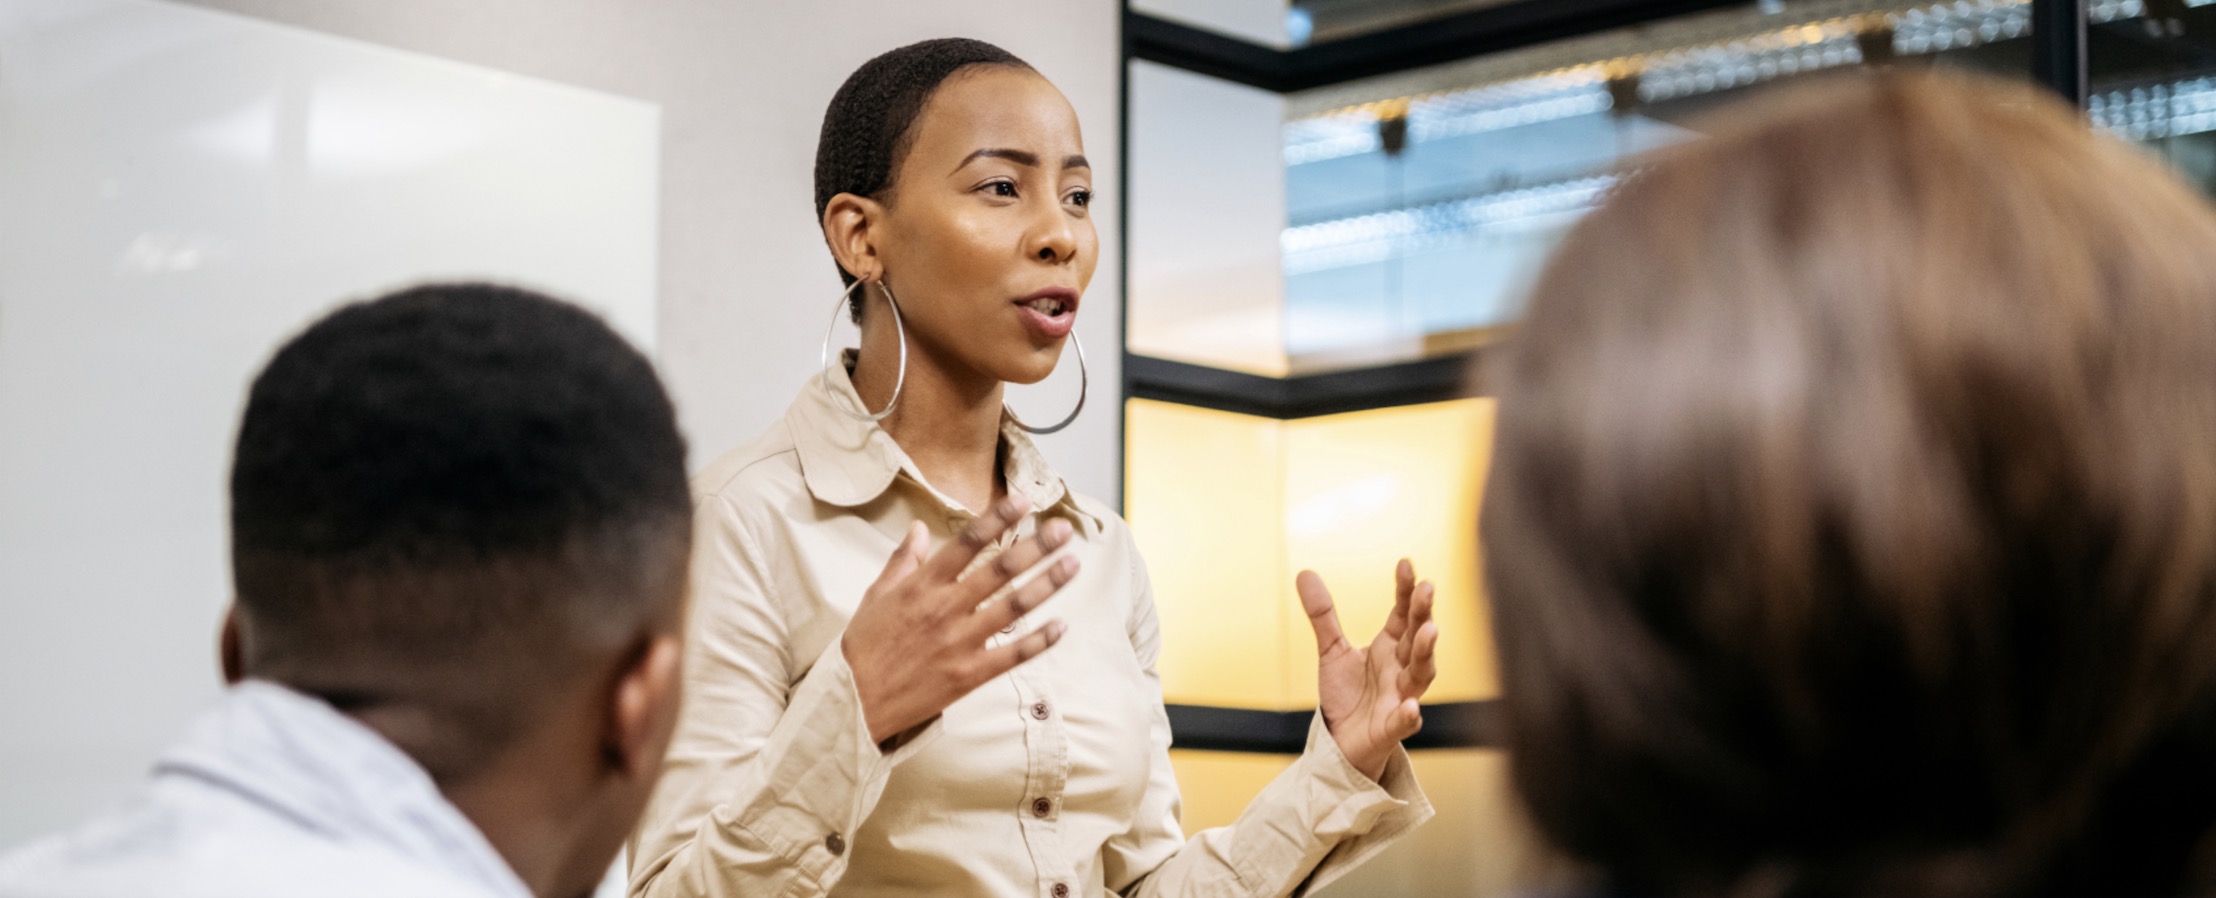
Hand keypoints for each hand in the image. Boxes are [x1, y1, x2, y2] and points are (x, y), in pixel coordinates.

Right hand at [844, 495, 1078, 743]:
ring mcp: (960, 642)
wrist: (855, 702)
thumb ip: (902, 561)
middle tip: (1063, 528)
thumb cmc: (864, 647)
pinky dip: (1040, 641)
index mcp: (922, 585)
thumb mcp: (876, 596)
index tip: (1024, 500)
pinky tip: (1062, 625)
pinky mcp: (969, 674)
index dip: (998, 518)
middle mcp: (945, 609)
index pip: (967, 542)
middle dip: (1036, 546)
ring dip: (1047, 584)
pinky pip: (1012, 655)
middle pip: (1000, 570)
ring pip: (1014, 607)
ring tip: (1073, 564)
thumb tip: (917, 527)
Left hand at [1300, 559, 1439, 781]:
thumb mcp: (1332, 651)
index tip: (1406, 564)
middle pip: (1418, 637)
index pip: (1403, 613)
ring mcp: (1401, 697)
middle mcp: (1402, 668)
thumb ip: (1323, 615)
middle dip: (1423, 613)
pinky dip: (1409, 715)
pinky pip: (1405, 721)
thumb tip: (1304, 573)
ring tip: (1430, 631)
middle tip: (1427, 588)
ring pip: (1421, 674)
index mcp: (1391, 647)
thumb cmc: (1347, 696)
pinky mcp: (1392, 727)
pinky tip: (1411, 707)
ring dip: (1427, 652)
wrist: (1342, 742)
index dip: (1406, 590)